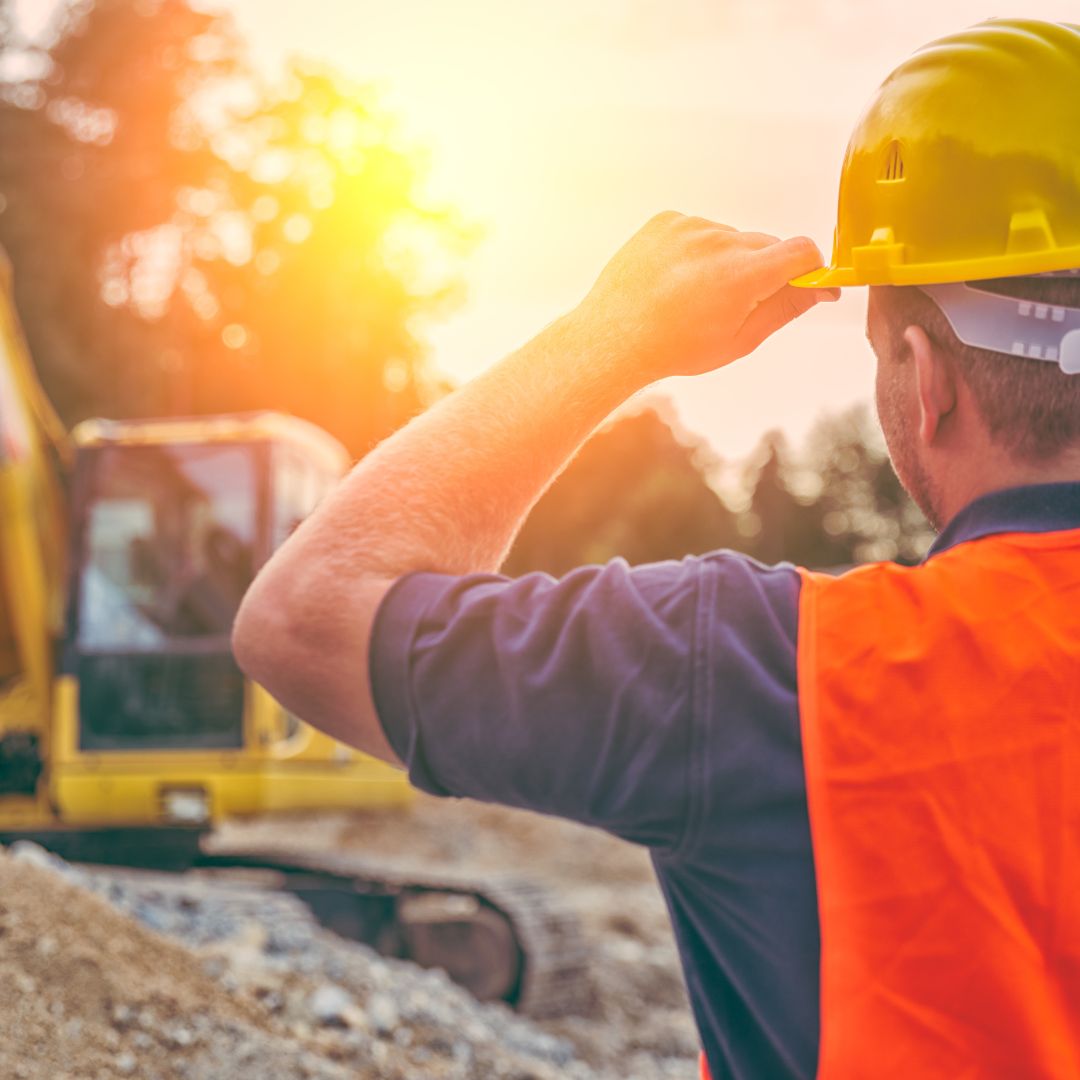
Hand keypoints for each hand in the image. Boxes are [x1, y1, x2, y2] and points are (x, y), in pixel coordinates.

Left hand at [568, 211, 836, 380]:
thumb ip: (785, 309)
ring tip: (693, 296)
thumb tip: (822, 288)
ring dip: (726, 261)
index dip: (810, 268)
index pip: (803, 251)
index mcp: (743, 275)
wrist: (613, 338)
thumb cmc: (674, 348)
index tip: (806, 284)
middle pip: (766, 245)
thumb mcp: (739, 340)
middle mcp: (719, 242)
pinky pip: (699, 230)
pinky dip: (696, 250)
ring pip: (730, 238)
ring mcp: (690, 227)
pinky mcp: (667, 220)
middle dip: (763, 270)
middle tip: (734, 305)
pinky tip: (674, 280)